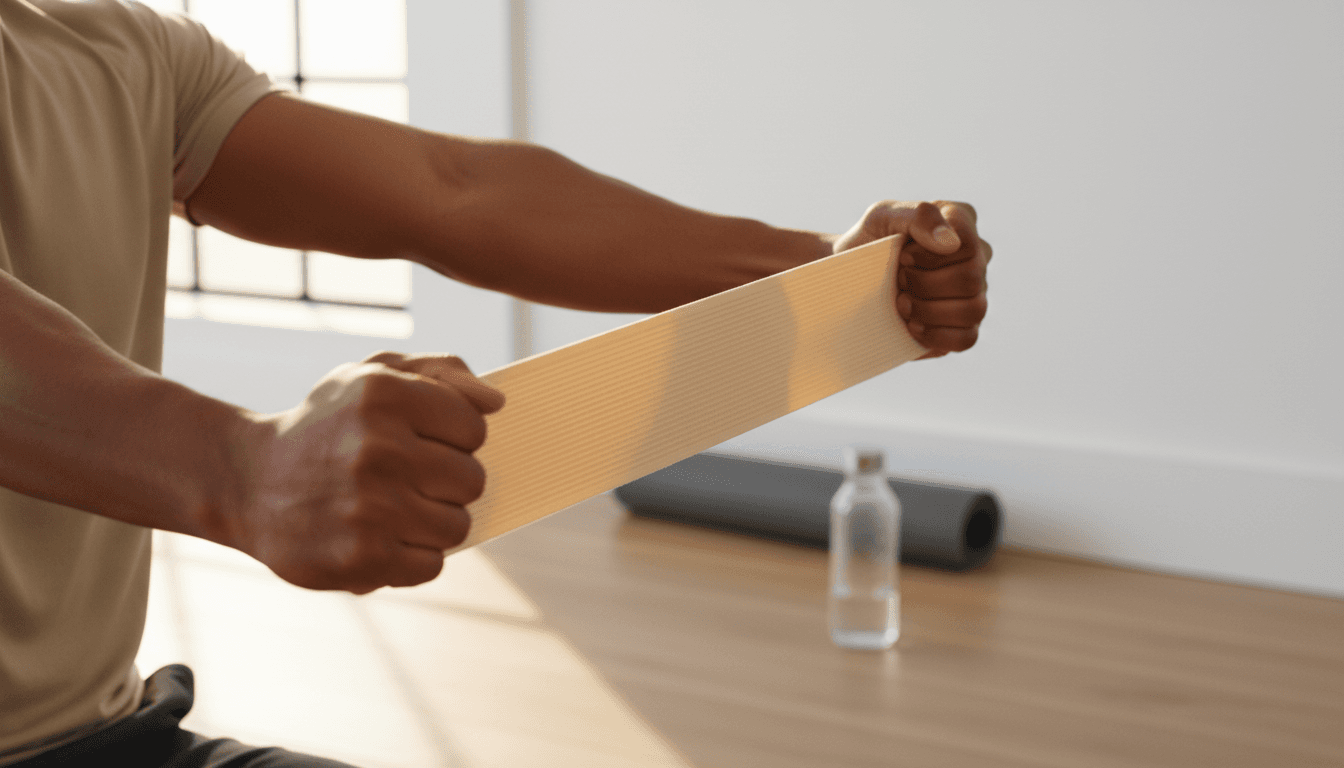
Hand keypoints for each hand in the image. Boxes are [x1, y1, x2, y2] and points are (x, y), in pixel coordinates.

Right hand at [226, 352, 504, 593]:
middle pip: (472, 480)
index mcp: (384, 395)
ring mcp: (369, 507)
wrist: (250, 484)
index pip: (474, 428)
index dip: (455, 438)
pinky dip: (412, 557)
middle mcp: (377, 448)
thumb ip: (442, 373)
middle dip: (447, 482)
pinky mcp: (362, 557)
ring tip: (393, 508)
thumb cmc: (330, 425)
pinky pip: (431, 565)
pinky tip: (379, 537)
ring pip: (457, 526)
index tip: (424, 439)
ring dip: (433, 522)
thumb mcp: (374, 377)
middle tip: (407, 478)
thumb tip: (496, 402)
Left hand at [833, 200, 990, 358]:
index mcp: (962, 224)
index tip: (902, 257)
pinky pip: (967, 339)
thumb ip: (918, 215)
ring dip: (928, 310)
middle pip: (971, 279)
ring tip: (901, 304)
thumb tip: (950, 242)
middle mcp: (976, 258)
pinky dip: (936, 335)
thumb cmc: (869, 243)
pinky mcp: (963, 328)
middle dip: (924, 284)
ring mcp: (974, 295)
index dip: (931, 256)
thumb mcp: (882, 216)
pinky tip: (912, 326)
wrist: (849, 280)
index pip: (968, 243)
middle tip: (898, 281)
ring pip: (973, 310)